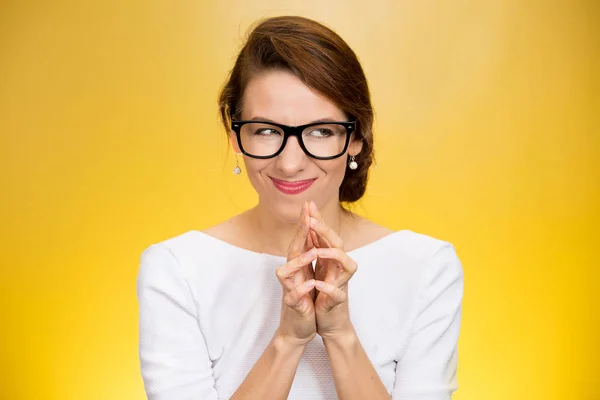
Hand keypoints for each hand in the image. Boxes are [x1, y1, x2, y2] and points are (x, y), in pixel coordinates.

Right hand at [275, 201, 317, 346]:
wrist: (298, 328)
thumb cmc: (304, 300)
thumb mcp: (309, 274)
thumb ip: (309, 255)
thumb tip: (312, 233)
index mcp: (298, 266)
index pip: (301, 240)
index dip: (304, 223)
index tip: (309, 205)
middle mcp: (291, 274)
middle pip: (292, 250)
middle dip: (300, 233)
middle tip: (307, 216)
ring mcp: (289, 288)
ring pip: (287, 271)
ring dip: (300, 261)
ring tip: (313, 252)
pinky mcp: (293, 305)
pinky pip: (293, 295)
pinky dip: (301, 289)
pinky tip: (311, 283)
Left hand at [307, 201, 357, 338]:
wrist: (331, 323)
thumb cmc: (323, 295)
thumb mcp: (316, 269)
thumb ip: (314, 249)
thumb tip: (308, 225)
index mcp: (330, 260)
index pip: (325, 235)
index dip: (318, 220)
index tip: (308, 204)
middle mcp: (339, 269)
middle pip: (338, 244)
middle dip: (325, 231)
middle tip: (311, 220)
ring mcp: (341, 284)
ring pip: (347, 265)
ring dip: (333, 256)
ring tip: (318, 251)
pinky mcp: (338, 302)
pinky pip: (337, 293)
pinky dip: (328, 288)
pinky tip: (317, 284)